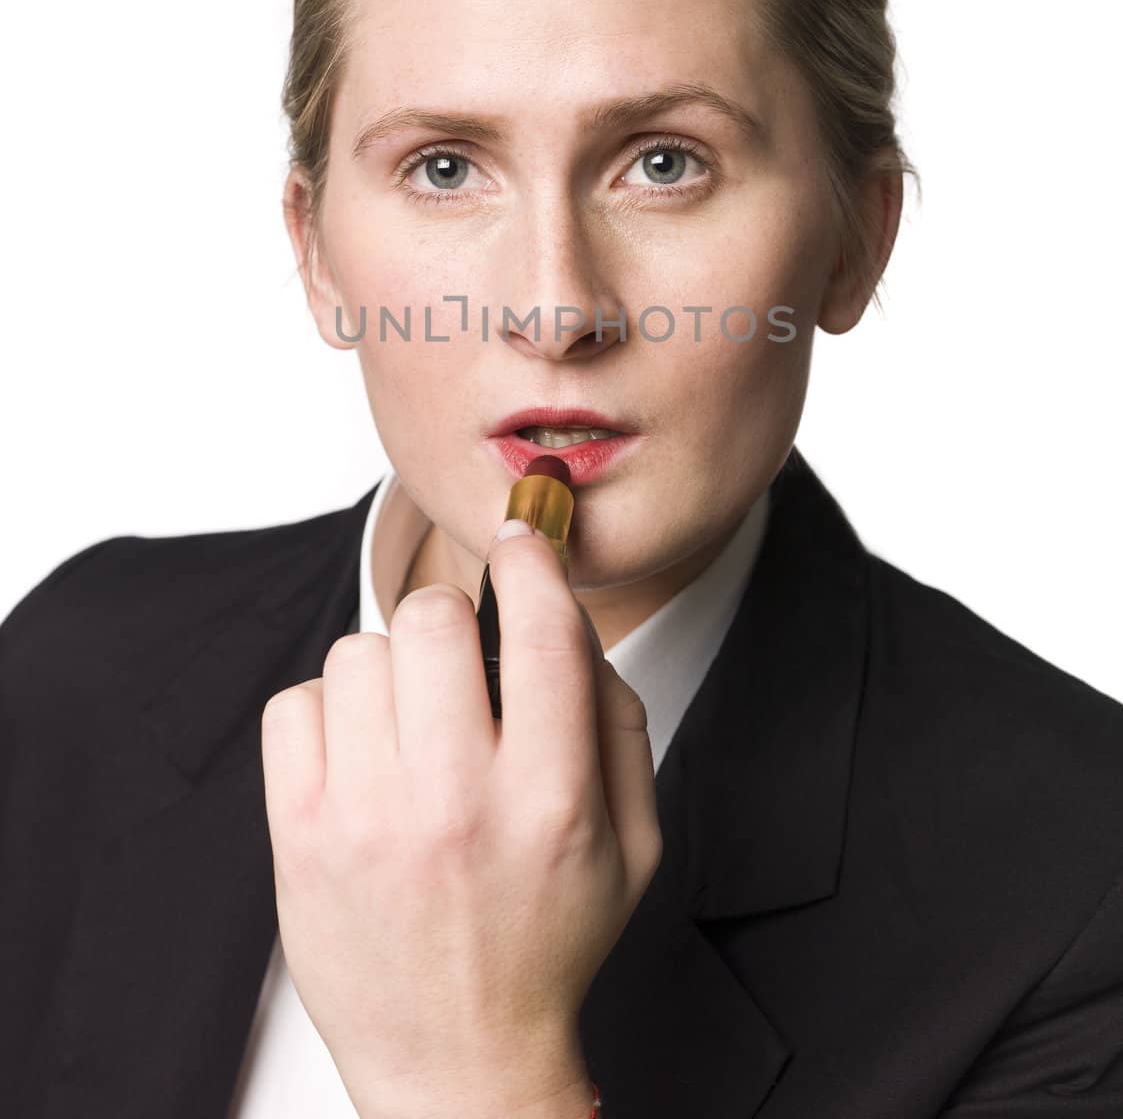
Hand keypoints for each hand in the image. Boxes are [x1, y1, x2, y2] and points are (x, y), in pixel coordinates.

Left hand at [260, 516, 662, 1118]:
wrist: (456, 1059)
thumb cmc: (546, 941)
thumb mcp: (635, 842)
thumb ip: (618, 719)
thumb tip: (567, 617)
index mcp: (551, 799)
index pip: (541, 631)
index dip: (532, 561)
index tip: (523, 541)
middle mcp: (456, 802)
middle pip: (433, 616)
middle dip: (453, 617)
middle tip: (458, 662)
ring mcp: (368, 818)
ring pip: (361, 650)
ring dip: (391, 670)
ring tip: (408, 727)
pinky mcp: (299, 835)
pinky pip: (295, 701)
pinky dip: (329, 712)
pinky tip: (361, 757)